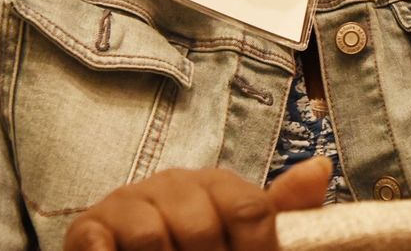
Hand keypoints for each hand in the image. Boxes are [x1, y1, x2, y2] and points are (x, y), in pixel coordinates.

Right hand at [62, 158, 331, 250]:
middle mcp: (173, 183)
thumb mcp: (240, 232)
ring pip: (155, 239)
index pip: (250, 209)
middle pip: (203, 227)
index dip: (258, 248)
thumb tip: (321, 168)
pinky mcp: (89, 227)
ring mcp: (128, 201)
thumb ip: (280, 210)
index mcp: (216, 183)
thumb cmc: (191, 246)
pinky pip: (102, 246)